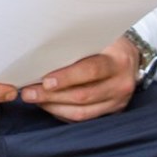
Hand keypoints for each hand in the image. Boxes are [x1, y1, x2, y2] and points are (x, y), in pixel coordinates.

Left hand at [20, 40, 137, 122]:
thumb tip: (39, 50)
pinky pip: (84, 118)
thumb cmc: (105, 44)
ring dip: (53, 107)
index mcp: (118, 61)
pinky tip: (48, 105)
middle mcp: (121, 84)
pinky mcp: (112, 111)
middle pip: (83, 95)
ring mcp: (118, 101)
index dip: (66, 78)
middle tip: (28, 93)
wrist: (129, 58)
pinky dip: (62, 113)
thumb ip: (74, 44)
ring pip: (82, 112)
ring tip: (34, 99)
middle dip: (51, 96)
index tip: (45, 82)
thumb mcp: (95, 37)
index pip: (90, 71)